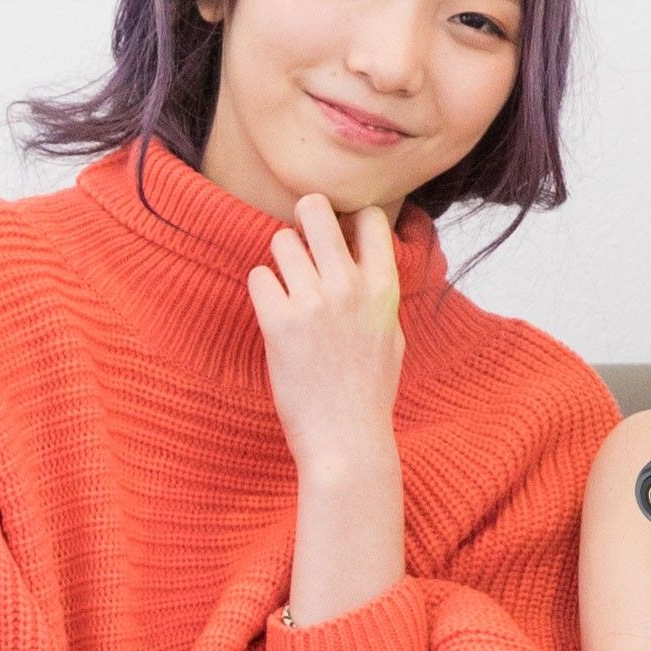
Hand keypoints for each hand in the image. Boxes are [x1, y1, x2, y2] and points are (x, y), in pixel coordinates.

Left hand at [246, 196, 405, 482]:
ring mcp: (313, 303)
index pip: (372, 218)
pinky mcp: (278, 322)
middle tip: (302, 235)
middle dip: (306, 214)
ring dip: (281, 257)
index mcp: (383, 289)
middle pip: (317, 211)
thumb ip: (378, 296)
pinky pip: (258, 277)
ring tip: (288, 285)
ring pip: (281, 241)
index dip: (354, 218)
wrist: (346, 438)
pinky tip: (274, 312)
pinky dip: (263, 290)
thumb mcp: (391, 337)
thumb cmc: (369, 392)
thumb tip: (363, 263)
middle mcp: (349, 288)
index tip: (344, 232)